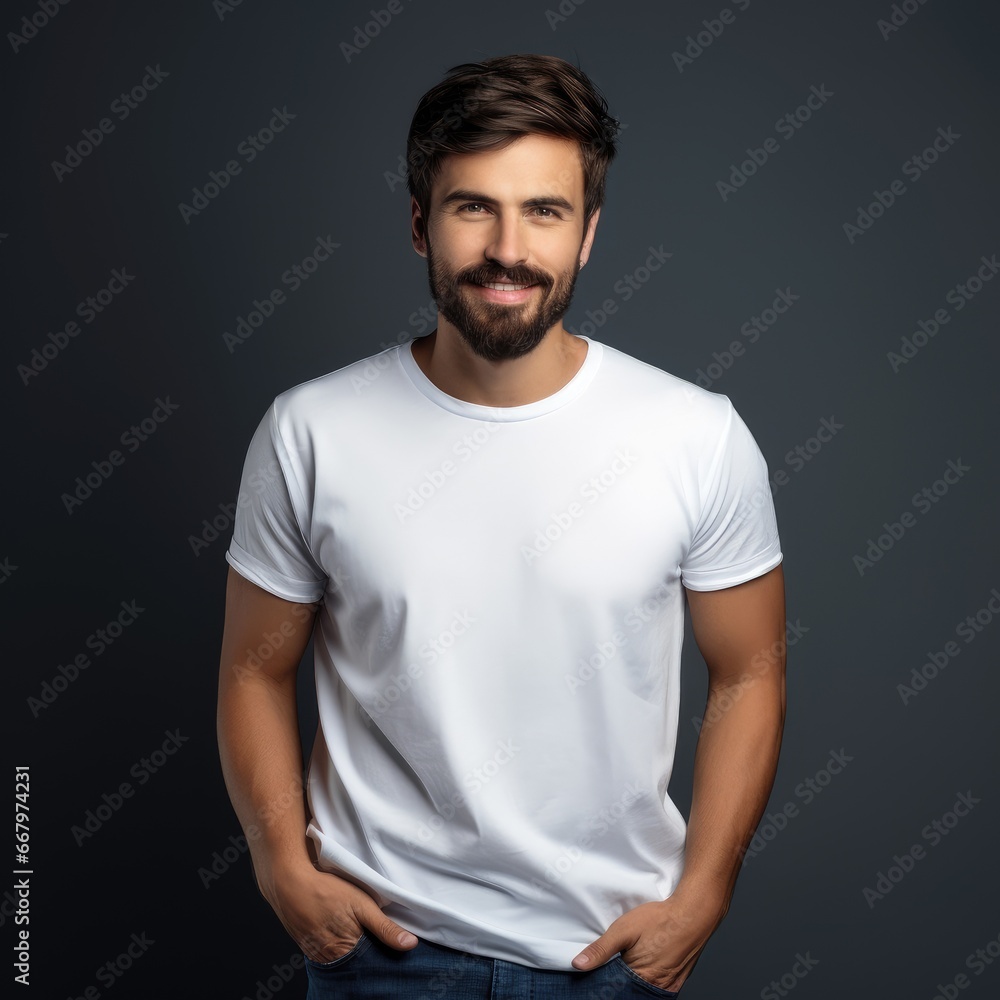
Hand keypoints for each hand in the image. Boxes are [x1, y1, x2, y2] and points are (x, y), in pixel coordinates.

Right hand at [257, 860, 418, 962]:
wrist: (289, 882)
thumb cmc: (327, 890)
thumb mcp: (362, 905)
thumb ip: (385, 928)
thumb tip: (410, 945)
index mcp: (345, 951)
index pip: (370, 964)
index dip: (380, 955)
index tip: (388, 947)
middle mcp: (329, 958)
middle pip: (354, 963)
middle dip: (365, 954)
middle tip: (370, 935)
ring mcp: (315, 953)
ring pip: (339, 958)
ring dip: (348, 950)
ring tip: (353, 932)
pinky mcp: (306, 946)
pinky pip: (324, 952)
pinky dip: (334, 946)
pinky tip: (338, 931)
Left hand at [571, 893, 724, 993]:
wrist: (694, 913)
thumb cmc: (660, 919)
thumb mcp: (624, 929)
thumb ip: (601, 949)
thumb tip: (578, 964)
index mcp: (640, 978)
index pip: (614, 990)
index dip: (604, 982)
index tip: (597, 976)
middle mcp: (656, 987)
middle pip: (629, 992)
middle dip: (619, 984)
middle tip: (615, 966)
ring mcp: (669, 986)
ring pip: (643, 991)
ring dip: (633, 983)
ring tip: (628, 964)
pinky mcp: (677, 981)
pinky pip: (658, 989)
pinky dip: (647, 982)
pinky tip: (642, 969)